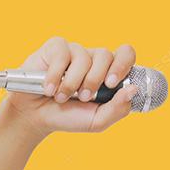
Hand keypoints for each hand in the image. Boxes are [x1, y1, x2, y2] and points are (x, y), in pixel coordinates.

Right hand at [4, 37, 138, 134]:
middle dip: (95, 79)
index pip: (125, 55)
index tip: (111, 84)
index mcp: (108, 72)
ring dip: (73, 83)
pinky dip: (55, 76)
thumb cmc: (68, 116)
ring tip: (61, 97)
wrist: (35, 117)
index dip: (122, 65)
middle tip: (84, 97)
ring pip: (83, 57)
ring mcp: (74, 52)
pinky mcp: (55, 48)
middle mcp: (93, 59)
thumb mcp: (96, 121)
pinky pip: (62, 55)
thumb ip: (118, 108)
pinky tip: (49, 89)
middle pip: (106, 55)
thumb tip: (133, 89)